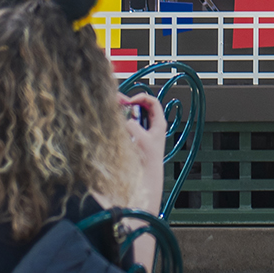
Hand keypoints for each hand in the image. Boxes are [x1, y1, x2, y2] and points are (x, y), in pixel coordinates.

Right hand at [121, 92, 167, 207]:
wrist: (148, 174)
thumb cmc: (150, 158)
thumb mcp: (142, 139)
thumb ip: (132, 126)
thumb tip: (124, 118)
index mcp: (159, 122)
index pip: (152, 102)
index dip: (141, 97)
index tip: (131, 100)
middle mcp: (152, 124)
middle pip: (141, 107)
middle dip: (129, 103)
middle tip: (118, 101)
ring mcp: (144, 130)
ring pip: (134, 115)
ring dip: (124, 111)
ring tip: (114, 108)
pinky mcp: (137, 136)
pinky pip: (129, 124)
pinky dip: (122, 120)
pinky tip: (115, 120)